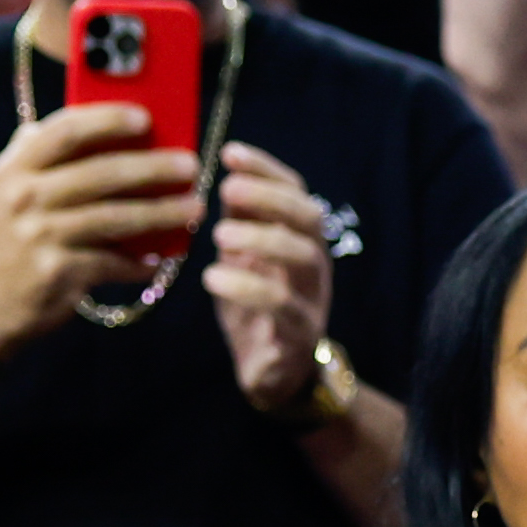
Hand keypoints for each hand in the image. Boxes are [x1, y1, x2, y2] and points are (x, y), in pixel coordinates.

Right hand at [0, 100, 202, 358]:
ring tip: (194, 208)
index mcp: (14, 170)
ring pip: (114, 218)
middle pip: (100, 174)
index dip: (107, 120)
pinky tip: (162, 259)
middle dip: (151, 167)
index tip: (146, 117)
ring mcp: (41, 236)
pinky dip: (140, 262)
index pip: (64, 131)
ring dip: (161, 213)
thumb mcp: (4, 190)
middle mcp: (24, 198)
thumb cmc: (7, 238)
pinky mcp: (58, 273)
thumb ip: (35, 156)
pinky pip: (113, 262)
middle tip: (189, 165)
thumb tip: (80, 118)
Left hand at [204, 142, 342, 416]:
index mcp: (298, 239)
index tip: (230, 152)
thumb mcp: (240, 256)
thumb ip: (237, 219)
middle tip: (228, 189)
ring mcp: (312, 298)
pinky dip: (247, 287)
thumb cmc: (253, 308)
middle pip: (309, 217)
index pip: (296, 192)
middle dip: (270, 197)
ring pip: (304, 257)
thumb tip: (220, 172)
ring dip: (262, 238)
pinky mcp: (300, 333)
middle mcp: (313, 263)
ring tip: (219, 235)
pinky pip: (283, 306)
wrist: (272, 374)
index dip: (267, 168)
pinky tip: (213, 277)